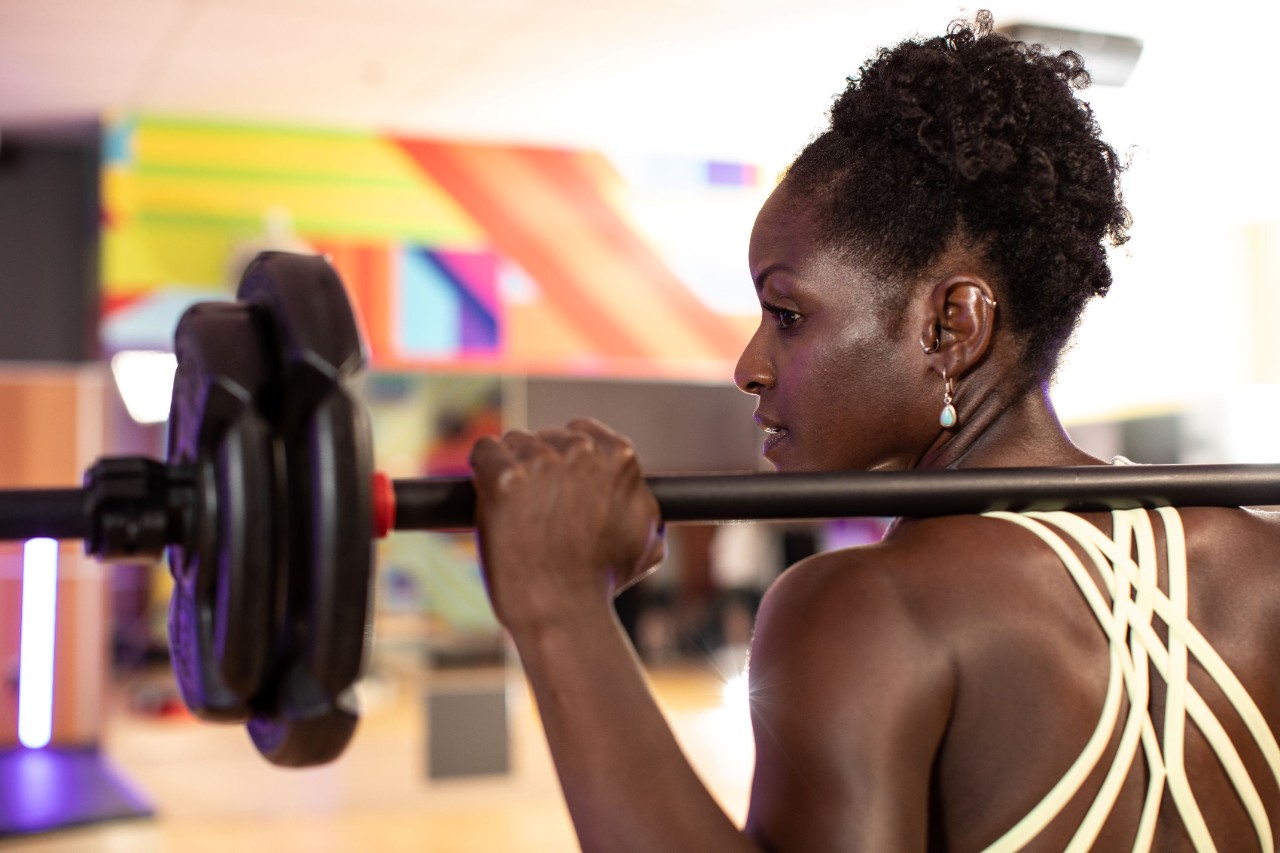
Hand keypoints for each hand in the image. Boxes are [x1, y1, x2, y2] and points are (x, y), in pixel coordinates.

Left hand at [469, 418, 664, 632]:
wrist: (563, 611)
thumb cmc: (602, 582)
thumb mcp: (647, 540)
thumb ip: (640, 503)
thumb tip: (637, 491)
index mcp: (619, 456)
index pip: (582, 433)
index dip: (566, 461)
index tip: (558, 487)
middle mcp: (582, 451)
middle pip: (546, 437)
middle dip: (538, 466)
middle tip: (536, 507)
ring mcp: (541, 462)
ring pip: (515, 443)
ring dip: (511, 469)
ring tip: (516, 511)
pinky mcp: (504, 478)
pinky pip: (484, 451)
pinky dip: (482, 470)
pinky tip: (491, 496)